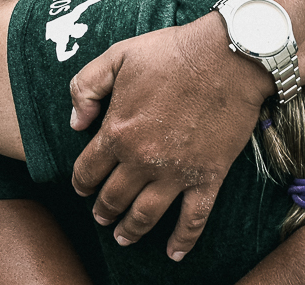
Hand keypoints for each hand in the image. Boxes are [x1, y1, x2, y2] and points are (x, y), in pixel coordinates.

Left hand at [67, 15, 272, 259]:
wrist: (229, 57)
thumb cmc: (172, 52)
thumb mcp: (117, 55)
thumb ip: (86, 87)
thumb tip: (75, 123)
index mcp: (117, 131)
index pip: (87, 170)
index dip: (80, 183)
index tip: (82, 188)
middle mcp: (142, 160)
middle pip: (113, 197)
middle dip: (102, 210)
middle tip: (101, 216)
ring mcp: (176, 173)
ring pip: (145, 214)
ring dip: (130, 229)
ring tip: (123, 237)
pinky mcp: (208, 177)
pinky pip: (193, 219)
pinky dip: (183, 240)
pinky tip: (174, 253)